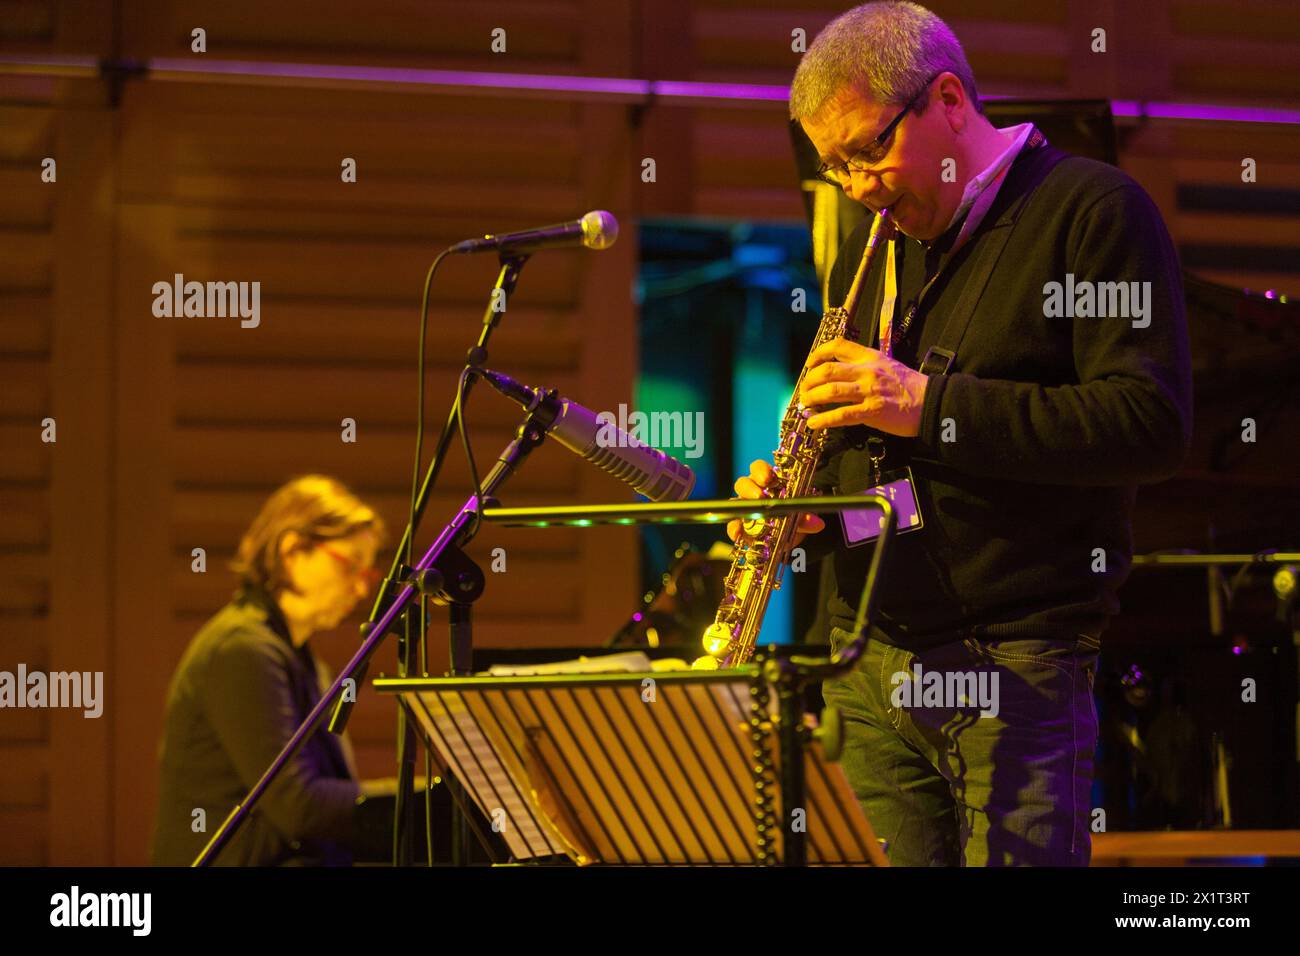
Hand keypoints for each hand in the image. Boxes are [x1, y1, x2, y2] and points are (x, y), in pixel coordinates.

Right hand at [727, 459, 825, 545]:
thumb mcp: (802, 517)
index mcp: (767, 482)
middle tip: (760, 496)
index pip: (758, 468)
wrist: (789, 538)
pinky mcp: (740, 527)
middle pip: (743, 483)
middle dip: (750, 488)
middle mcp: (752, 492)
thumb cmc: (793, 517)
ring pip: (735, 502)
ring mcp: (744, 509)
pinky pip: (733, 526)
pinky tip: (739, 532)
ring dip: (742, 506)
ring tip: (753, 514)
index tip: (768, 477)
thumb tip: (816, 523)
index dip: (760, 470)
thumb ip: (806, 519)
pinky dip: (734, 529)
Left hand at [800, 338, 928, 436]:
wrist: (933, 402)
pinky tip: (814, 424)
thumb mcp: (888, 365)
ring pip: (831, 391)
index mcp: (870, 357)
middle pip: (828, 370)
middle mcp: (867, 371)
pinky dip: (824, 420)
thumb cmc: (910, 386)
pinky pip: (842, 415)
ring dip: (812, 398)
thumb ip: (866, 365)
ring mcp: (869, 391)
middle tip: (803, 390)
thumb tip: (842, 372)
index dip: (818, 353)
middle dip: (809, 381)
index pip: (838, 345)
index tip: (809, 364)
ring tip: (805, 405)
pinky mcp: (872, 412)